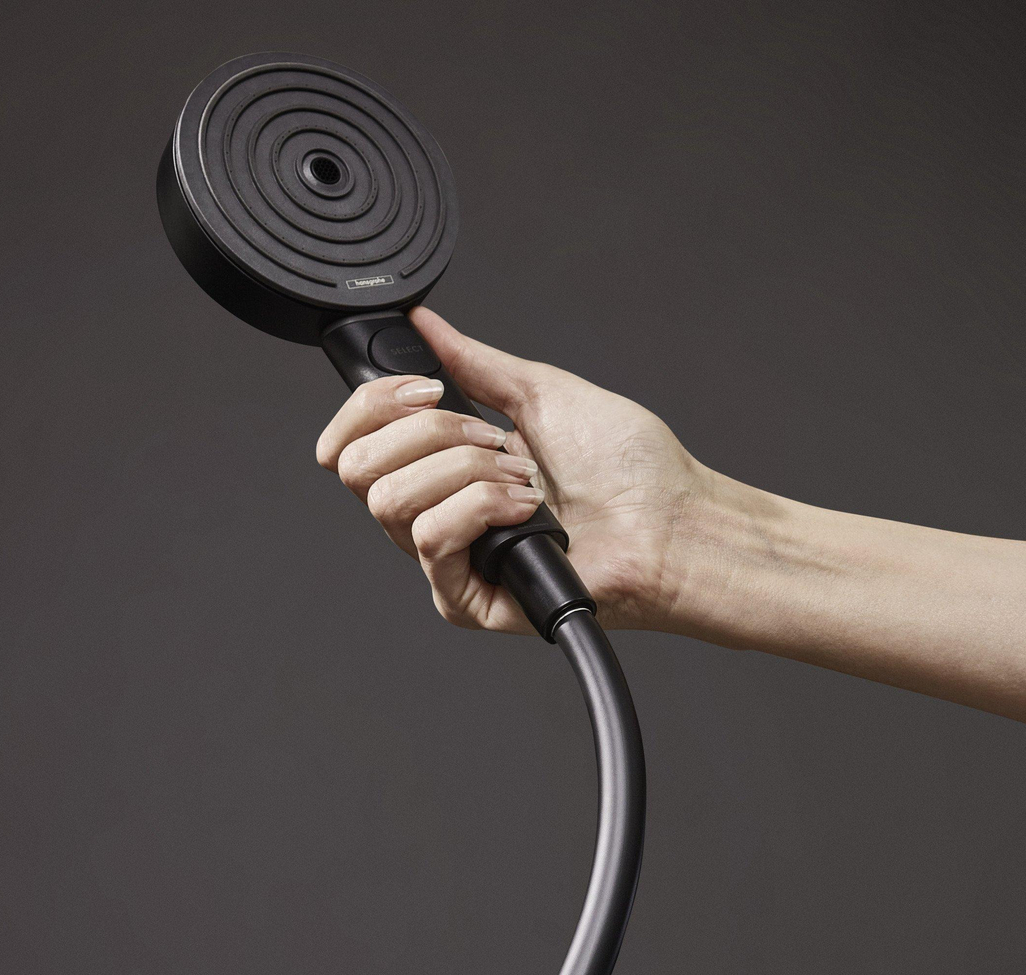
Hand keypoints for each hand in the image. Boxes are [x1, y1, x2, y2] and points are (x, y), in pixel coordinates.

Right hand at [314, 307, 708, 635]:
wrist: (670, 522)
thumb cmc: (628, 469)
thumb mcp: (539, 392)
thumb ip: (472, 362)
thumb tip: (425, 324)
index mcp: (443, 469)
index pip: (355, 442)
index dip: (372, 405)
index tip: (425, 388)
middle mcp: (436, 514)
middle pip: (360, 471)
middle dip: (428, 434)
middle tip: (492, 440)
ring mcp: (448, 561)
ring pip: (391, 503)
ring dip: (465, 472)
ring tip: (523, 482)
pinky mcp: (465, 599)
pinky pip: (431, 541)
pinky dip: (481, 509)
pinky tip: (527, 512)